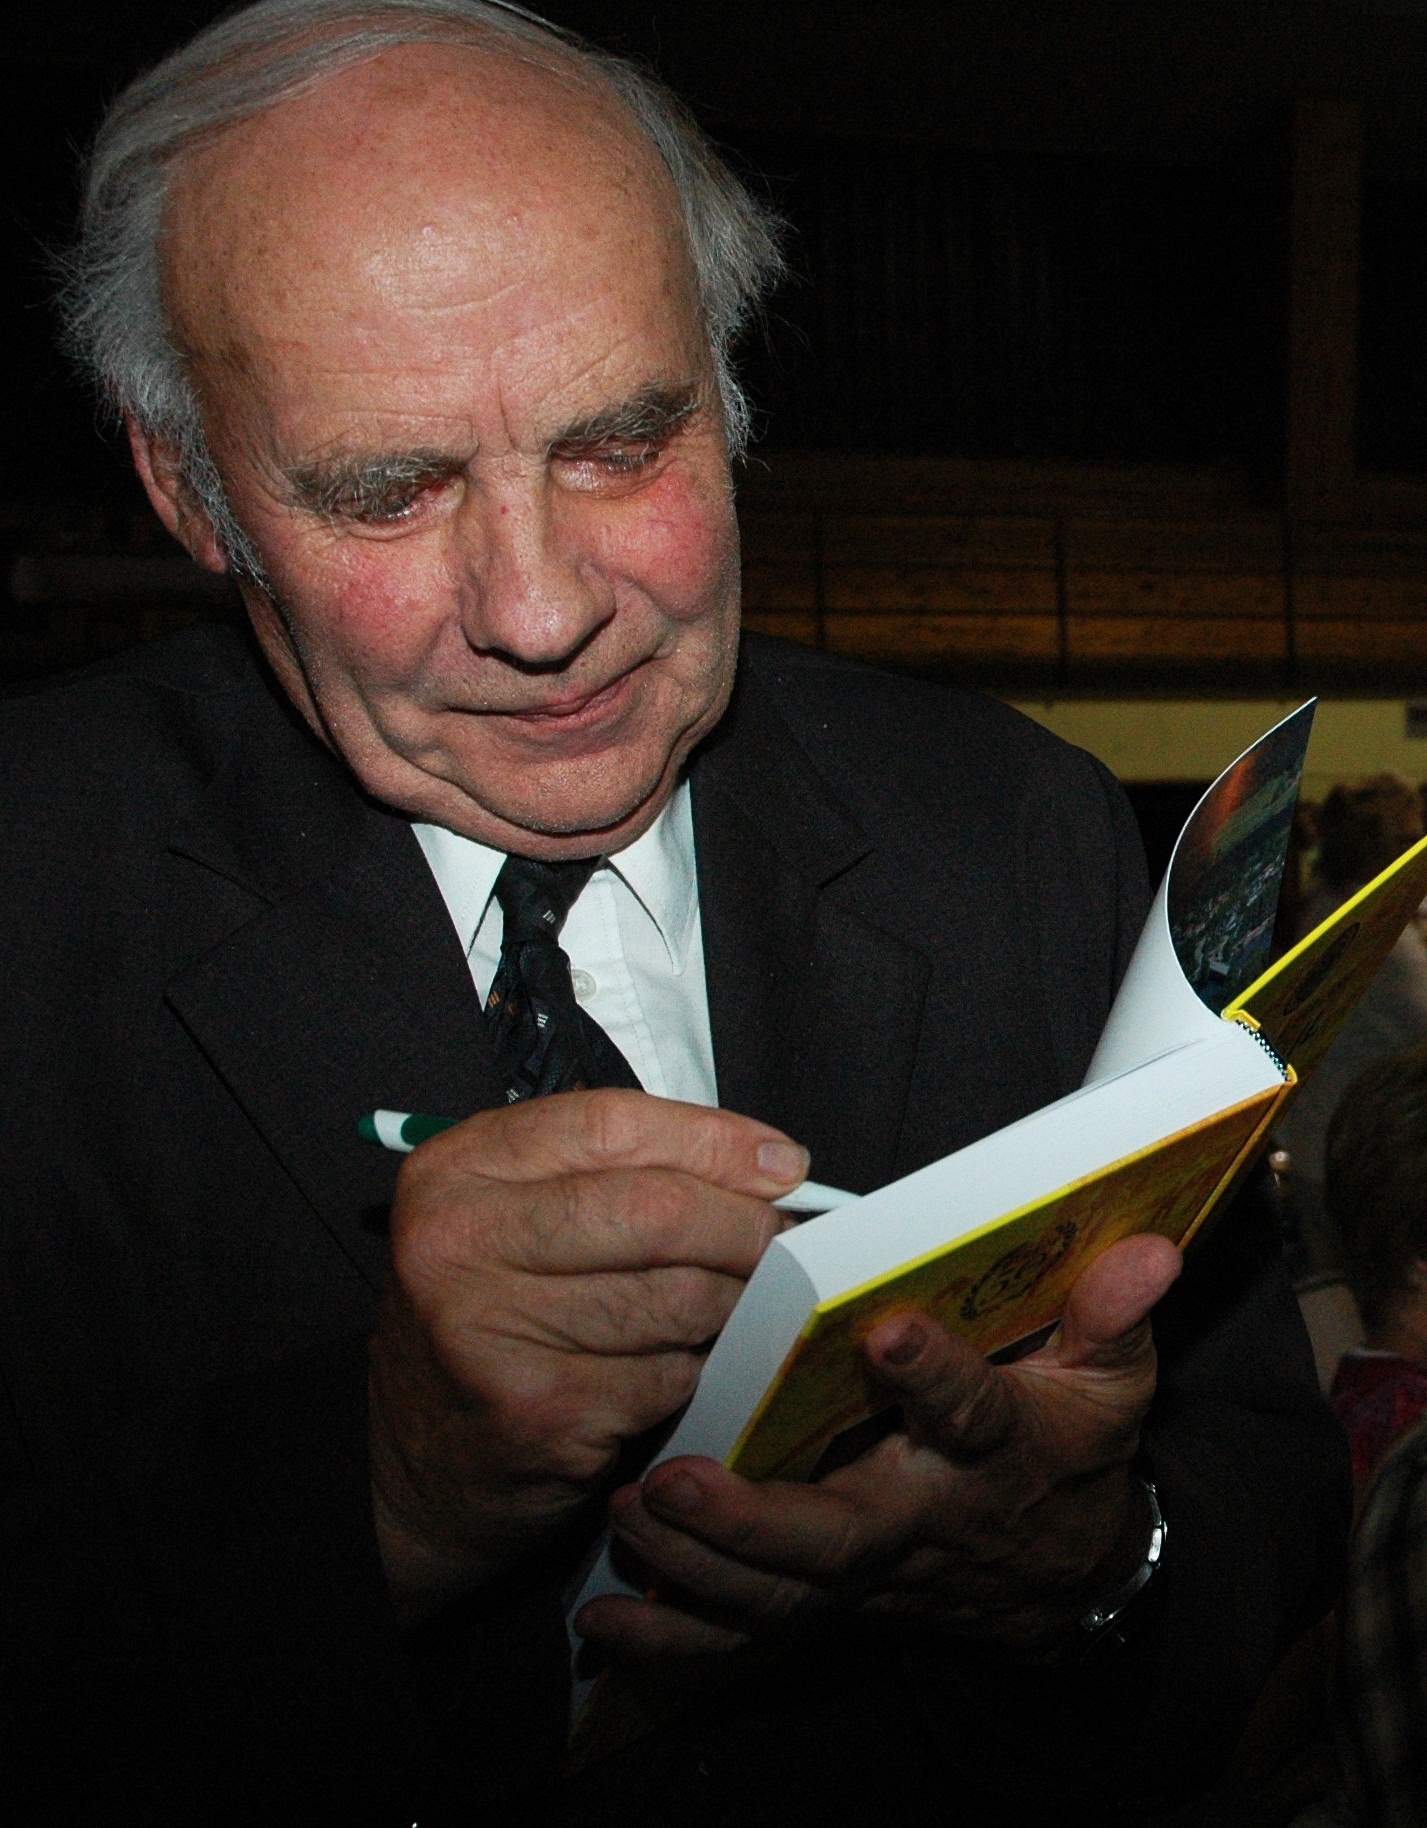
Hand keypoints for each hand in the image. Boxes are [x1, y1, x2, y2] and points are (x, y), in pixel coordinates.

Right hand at [367, 1089, 808, 1619]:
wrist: (416, 1470)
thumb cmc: (491, 1322)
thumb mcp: (520, 1220)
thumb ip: (617, 1176)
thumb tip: (769, 1166)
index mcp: (456, 1169)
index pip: (612, 1124)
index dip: (713, 1140)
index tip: (783, 1164)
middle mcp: (457, 1239)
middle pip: (655, 1210)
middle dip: (744, 1227)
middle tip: (785, 1243)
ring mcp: (488, 1328)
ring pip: (676, 1296)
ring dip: (732, 1306)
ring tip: (739, 1307)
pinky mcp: (536, 1409)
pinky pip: (668, 1374)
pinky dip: (698, 1371)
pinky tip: (687, 1369)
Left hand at [577, 1233, 1180, 1659]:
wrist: (1058, 1572)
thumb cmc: (1068, 1450)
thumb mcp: (1111, 1381)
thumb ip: (1110, 1313)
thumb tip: (1147, 1246)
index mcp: (995, 1450)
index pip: (972, 1411)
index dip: (937, 1376)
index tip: (888, 1331)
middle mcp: (923, 1520)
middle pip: (843, 1534)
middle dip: (760, 1518)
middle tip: (679, 1481)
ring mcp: (868, 1576)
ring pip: (783, 1593)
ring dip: (702, 1567)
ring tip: (630, 1516)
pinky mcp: (828, 1605)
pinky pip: (750, 1639)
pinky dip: (677, 1640)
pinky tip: (607, 1620)